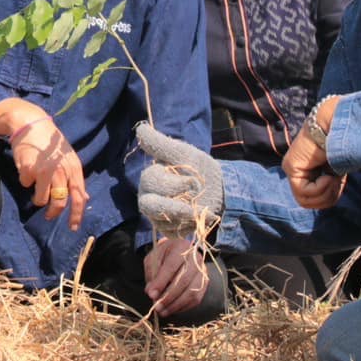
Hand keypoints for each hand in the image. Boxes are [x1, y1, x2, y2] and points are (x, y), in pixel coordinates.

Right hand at [0, 99, 87, 228]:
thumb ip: (75, 179)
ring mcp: (44, 171)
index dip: (76, 214)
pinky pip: (26, 184)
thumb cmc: (51, 144)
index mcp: (74, 168)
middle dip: (53, 212)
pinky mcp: (28, 170)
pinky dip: (25, 179)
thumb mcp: (69, 159)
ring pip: (41, 199)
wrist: (31, 125)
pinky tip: (27, 166)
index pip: (78, 197)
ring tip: (36, 185)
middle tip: (48, 215)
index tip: (73, 227)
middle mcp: (61, 171)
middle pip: (59, 202)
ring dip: (38, 197)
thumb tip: (84, 198)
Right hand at [135, 122, 223, 238]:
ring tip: (200, 208)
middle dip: (174, 206)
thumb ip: (160, 144)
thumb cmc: (200, 169)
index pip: (151, 182)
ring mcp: (157, 216)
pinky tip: (197, 217)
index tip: (193, 182)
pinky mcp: (167, 230)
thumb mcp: (184, 154)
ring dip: (185, 215)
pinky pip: (171, 232)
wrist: (220, 190)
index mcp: (151, 178)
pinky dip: (187, 225)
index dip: (173, 185)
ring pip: (161, 220)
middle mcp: (149, 197)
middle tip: (194, 204)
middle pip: (150, 205)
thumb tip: (140, 128)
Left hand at [143, 236, 209, 317]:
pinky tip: (172, 309)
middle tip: (156, 306)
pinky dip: (183, 307)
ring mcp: (203, 271)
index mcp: (181, 247)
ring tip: (163, 311)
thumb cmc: (164, 255)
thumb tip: (151, 292)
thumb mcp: (153, 258)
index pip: (172, 266)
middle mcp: (195, 258)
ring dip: (176, 304)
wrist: (179, 252)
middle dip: (168, 296)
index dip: (161, 282)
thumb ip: (151, 273)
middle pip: (183, 280)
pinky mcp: (205, 283)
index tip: (151, 294)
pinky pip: (196, 298)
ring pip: (192, 291)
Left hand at [281, 135, 344, 209]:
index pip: (312, 199)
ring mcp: (291, 168)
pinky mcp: (291, 166)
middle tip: (336, 181)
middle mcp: (295, 171)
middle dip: (327, 197)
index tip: (339, 182)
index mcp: (305, 172)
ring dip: (325, 193)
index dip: (329, 196)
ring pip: (305, 201)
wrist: (336, 125)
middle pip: (308, 203)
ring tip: (333, 177)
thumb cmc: (340, 145)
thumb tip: (326, 202)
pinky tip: (328, 175)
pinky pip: (304, 191)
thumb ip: (328, 187)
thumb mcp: (336, 172)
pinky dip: (320, 187)